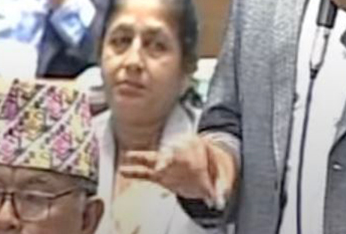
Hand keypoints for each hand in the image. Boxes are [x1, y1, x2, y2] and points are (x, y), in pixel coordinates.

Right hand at [119, 134, 237, 207]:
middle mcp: (179, 152)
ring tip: (129, 156)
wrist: (209, 167)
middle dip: (166, 158)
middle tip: (161, 166)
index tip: (185, 161)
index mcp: (196, 145)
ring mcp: (168, 162)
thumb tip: (219, 200)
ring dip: (142, 158)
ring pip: (154, 158)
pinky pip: (146, 172)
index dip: (185, 152)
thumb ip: (220, 186)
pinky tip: (124, 170)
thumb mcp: (221, 173)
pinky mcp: (161, 174)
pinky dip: (135, 171)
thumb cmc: (214, 166)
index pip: (190, 146)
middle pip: (171, 152)